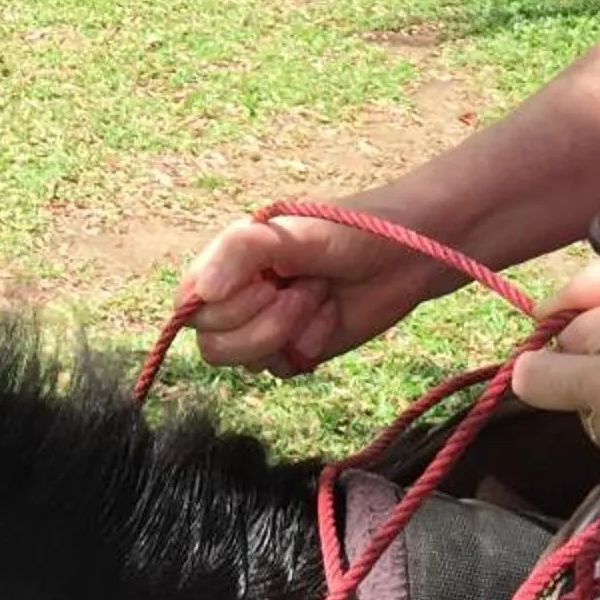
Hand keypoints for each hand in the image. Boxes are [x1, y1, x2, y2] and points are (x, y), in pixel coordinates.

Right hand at [176, 202, 451, 374]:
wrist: (407, 255)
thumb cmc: (349, 230)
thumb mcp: (291, 232)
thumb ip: (238, 252)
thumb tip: (199, 295)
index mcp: (227, 260)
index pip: (191, 305)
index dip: (225, 306)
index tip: (267, 281)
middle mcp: (239, 294)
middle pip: (212, 343)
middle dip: (263, 321)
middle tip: (304, 286)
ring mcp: (266, 325)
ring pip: (245, 361)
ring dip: (287, 331)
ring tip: (319, 295)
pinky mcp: (295, 350)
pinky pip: (281, 369)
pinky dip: (309, 345)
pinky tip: (331, 314)